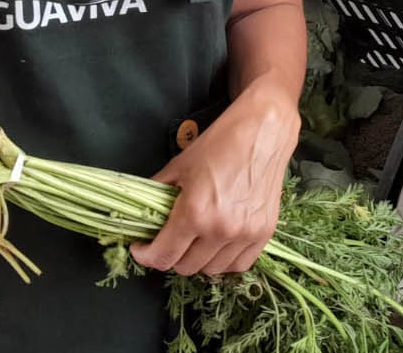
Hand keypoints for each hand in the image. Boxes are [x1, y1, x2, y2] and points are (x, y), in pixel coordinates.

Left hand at [129, 85, 299, 276]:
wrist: (262, 132)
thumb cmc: (219, 143)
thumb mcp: (179, 166)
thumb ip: (156, 193)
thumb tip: (138, 212)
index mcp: (194, 213)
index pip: (162, 257)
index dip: (145, 256)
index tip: (141, 248)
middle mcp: (220, 230)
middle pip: (185, 267)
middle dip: (170, 255)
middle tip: (169, 239)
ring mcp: (245, 235)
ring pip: (211, 270)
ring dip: (198, 260)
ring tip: (194, 241)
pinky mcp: (264, 233)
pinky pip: (239, 265)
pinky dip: (224, 260)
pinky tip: (218, 244)